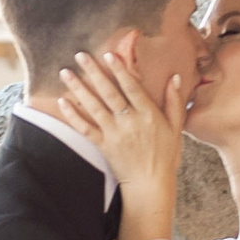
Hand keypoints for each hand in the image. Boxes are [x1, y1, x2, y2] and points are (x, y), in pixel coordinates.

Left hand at [54, 49, 182, 239]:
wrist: (150, 184)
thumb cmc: (166, 155)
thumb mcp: (176, 128)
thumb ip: (174, 101)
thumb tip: (175, 77)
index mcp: (148, 114)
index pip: (132, 87)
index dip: (120, 70)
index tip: (109, 54)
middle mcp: (130, 121)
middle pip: (109, 92)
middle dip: (94, 72)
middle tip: (80, 55)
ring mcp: (114, 134)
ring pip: (94, 106)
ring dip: (79, 88)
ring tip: (65, 73)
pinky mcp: (103, 145)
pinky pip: (85, 128)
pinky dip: (73, 115)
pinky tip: (63, 102)